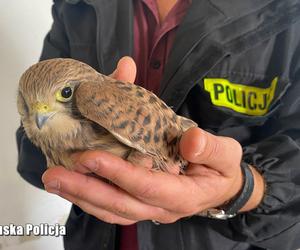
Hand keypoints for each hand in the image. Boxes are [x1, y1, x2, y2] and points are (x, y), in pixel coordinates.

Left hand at [41, 57, 264, 223]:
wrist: (222, 186)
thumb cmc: (222, 168)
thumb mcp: (226, 154)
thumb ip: (211, 147)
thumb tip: (191, 140)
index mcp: (184, 195)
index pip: (147, 187)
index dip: (119, 175)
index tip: (91, 158)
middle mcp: (162, 208)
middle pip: (120, 205)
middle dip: (86, 190)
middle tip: (54, 175)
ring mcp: (150, 209)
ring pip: (112, 210)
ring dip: (81, 196)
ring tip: (54, 181)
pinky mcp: (141, 204)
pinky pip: (113, 207)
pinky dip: (90, 198)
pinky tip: (72, 186)